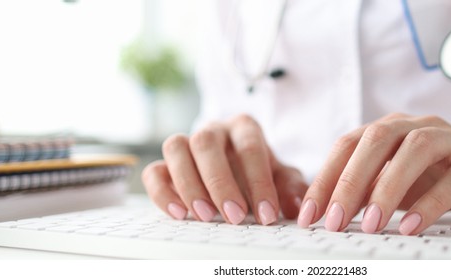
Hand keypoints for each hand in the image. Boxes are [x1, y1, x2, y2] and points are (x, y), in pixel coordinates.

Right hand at [142, 114, 306, 224]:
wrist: (238, 173)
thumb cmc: (260, 174)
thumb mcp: (281, 178)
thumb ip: (290, 188)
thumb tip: (297, 207)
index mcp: (243, 127)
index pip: (249, 146)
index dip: (258, 181)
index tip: (267, 214)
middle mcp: (212, 129)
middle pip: (205, 142)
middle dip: (220, 182)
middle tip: (235, 216)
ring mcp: (185, 144)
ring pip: (175, 148)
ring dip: (189, 184)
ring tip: (206, 217)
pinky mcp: (164, 165)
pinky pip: (153, 171)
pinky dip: (162, 193)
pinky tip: (180, 214)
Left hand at [296, 113, 450, 234]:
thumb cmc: (437, 180)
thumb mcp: (394, 187)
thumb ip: (364, 193)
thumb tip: (326, 215)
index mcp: (390, 129)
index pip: (348, 145)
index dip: (325, 179)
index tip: (309, 215)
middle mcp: (417, 126)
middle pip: (376, 140)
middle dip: (349, 182)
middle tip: (334, 221)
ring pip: (416, 150)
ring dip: (388, 188)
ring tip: (371, 224)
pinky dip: (430, 203)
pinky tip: (411, 226)